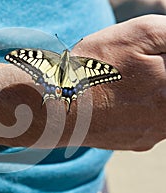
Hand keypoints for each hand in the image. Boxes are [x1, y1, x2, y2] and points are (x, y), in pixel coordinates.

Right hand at [0, 15, 165, 150]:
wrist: (54, 104)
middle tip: (129, 67)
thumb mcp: (141, 33)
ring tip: (116, 84)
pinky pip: (140, 122)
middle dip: (155, 75)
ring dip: (144, 93)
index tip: (145, 56)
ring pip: (157, 108)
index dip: (161, 58)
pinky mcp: (132, 143)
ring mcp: (149, 135)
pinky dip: (130, 109)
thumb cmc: (92, 69)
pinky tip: (110, 100)